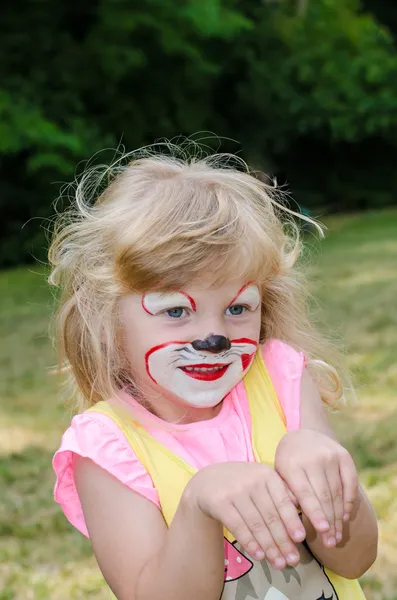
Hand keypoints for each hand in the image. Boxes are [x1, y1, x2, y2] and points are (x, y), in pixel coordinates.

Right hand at [184, 462, 305, 569]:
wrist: (208, 481)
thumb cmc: (243, 484)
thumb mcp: (262, 481)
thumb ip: (281, 493)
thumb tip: (302, 510)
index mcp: (267, 474)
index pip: (282, 501)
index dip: (292, 520)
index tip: (301, 539)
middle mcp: (252, 480)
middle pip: (271, 516)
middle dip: (283, 541)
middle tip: (293, 560)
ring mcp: (235, 491)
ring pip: (256, 524)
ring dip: (269, 547)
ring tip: (279, 564)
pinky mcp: (220, 502)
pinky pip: (238, 527)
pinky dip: (250, 543)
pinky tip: (259, 556)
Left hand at [275, 430, 358, 548]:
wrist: (302, 435)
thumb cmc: (288, 463)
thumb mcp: (280, 476)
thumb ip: (287, 495)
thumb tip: (294, 521)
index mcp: (292, 464)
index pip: (305, 493)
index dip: (315, 513)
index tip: (322, 531)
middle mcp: (313, 458)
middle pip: (324, 496)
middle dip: (329, 522)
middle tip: (331, 542)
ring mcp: (330, 455)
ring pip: (337, 492)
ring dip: (339, 516)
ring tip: (337, 536)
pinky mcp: (343, 455)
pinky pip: (350, 482)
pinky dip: (349, 501)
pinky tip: (345, 516)